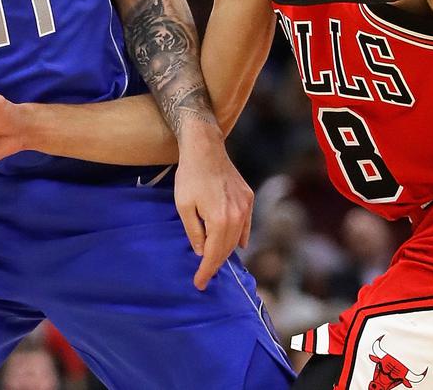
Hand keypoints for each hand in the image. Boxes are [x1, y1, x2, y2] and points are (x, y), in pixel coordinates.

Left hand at [174, 130, 253, 290]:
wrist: (205, 148)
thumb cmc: (190, 176)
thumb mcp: (183, 206)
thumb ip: (194, 232)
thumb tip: (201, 252)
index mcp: (220, 220)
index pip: (213, 254)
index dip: (206, 271)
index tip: (199, 284)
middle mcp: (237, 216)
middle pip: (227, 249)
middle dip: (215, 264)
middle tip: (204, 277)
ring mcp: (245, 206)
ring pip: (237, 238)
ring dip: (226, 252)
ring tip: (215, 262)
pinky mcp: (248, 197)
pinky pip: (246, 225)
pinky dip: (240, 237)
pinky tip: (236, 245)